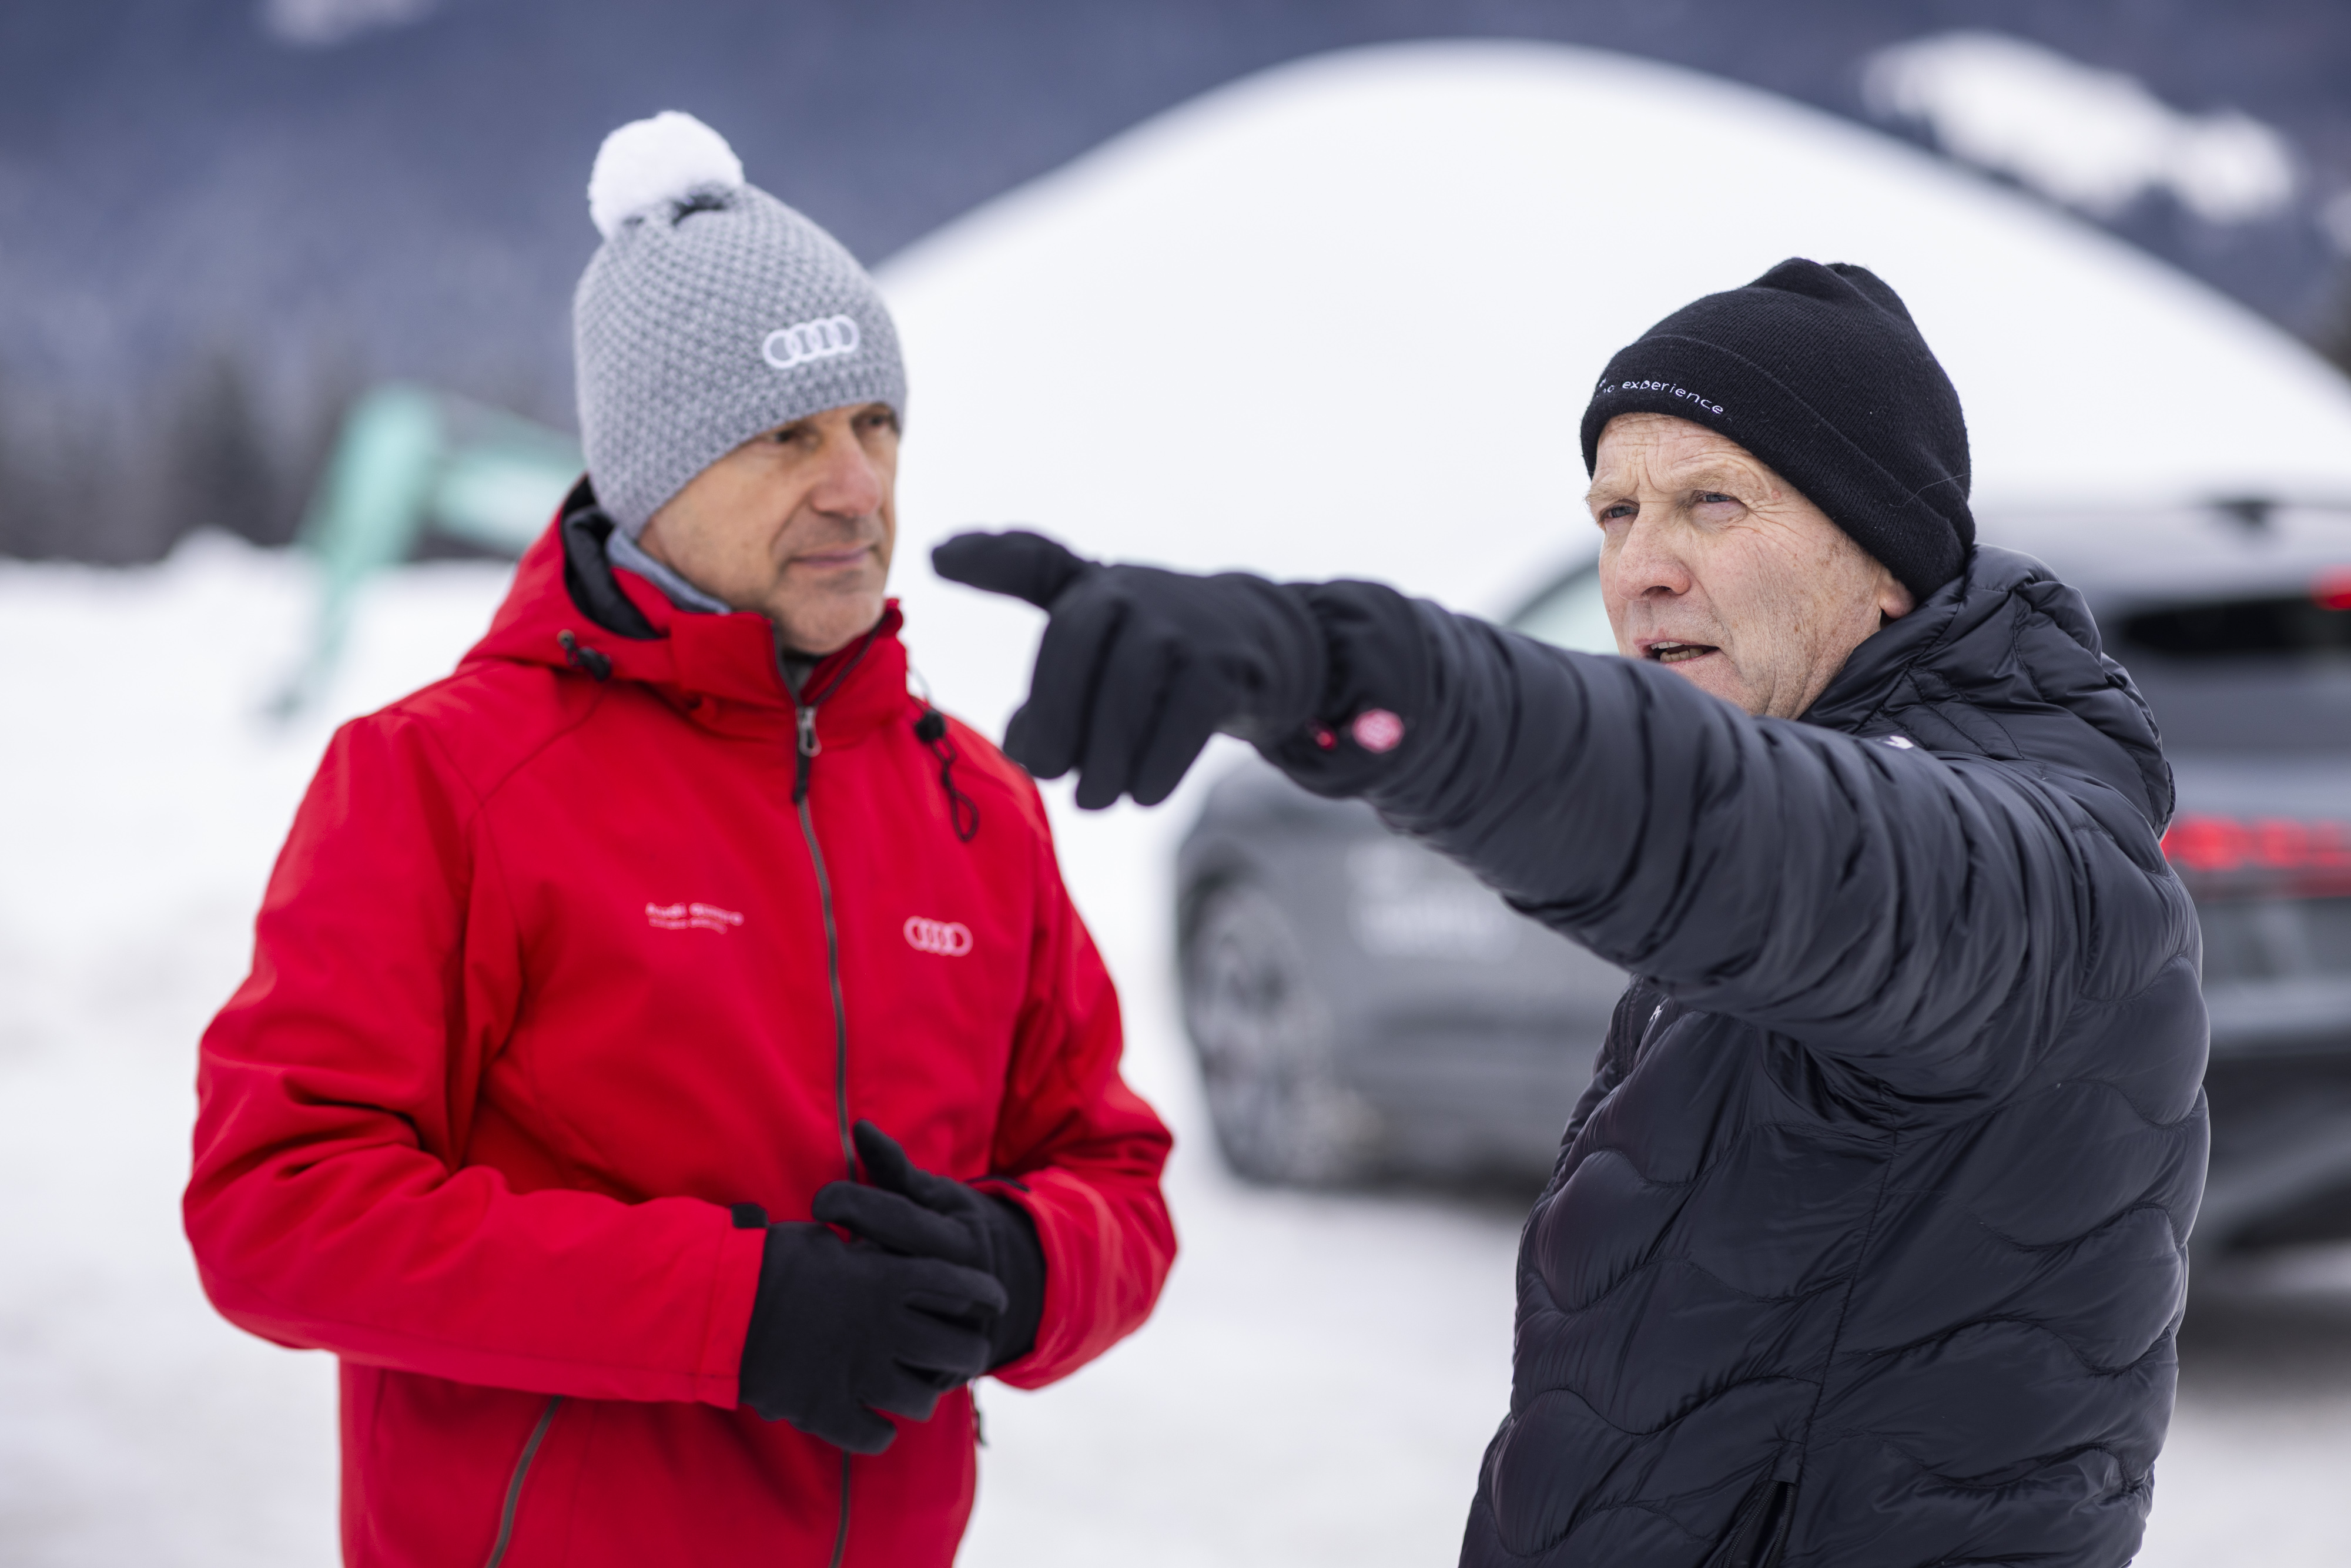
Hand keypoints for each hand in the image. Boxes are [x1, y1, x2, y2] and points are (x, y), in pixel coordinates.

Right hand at [738, 1220, 1006, 1453]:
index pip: (962, 1285)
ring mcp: (860, 1373)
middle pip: (958, 1350)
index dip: (985, 1294)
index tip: (995, 1300)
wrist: (715, 1307)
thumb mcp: (821, 1241)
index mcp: (888, 1278)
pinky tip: (873, 1424)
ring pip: (922, 1400)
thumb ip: (862, 1249)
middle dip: (966, 1355)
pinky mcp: (830, 1410)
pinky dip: (878, 1432)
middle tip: (962, 1357)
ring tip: (911, 1392)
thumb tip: (875, 1245)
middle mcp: (885, 1327)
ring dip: (920, 1396)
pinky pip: (876, 1436)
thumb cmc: (765, 1263)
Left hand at [815, 1121, 1046, 1368]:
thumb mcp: (937, 1197)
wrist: (1011, 1289)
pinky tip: (829, 1339)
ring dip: (852, 1312)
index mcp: (960, 1239)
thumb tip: (860, 1127)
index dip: (853, 1205)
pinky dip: (864, 1357)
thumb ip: (895, 1168)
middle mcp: (962, 1288)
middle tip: (807, 1249)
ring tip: (818, 1297)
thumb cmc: (955, 1231)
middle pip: (893, 1274)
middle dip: (844, 1263)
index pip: (899, 1217)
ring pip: (895, 1327)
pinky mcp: (944, 1372)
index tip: (819, 1202)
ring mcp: (956, 1334)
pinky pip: (899, 1370)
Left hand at [931, 530, 1326, 807]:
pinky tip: (1141, 793)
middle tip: (1049, 773)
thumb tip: (965, 625)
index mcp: (1091, 587)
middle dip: (1053, 725)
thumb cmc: (1156, 643)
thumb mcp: (1096, 621)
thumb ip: (1034, 631)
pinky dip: (1154, 769)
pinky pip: (1180, 725)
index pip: (1035, 566)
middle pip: (1072, 657)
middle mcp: (1135, 594)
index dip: (990, 558)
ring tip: (1095, 800)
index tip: (938, 558)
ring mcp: (1185, 629)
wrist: (1264, 648)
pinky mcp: (1227, 669)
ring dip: (1103, 764)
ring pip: (1125, 699)